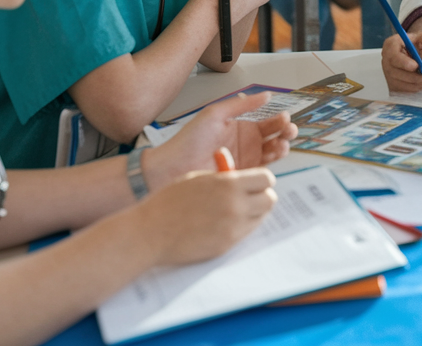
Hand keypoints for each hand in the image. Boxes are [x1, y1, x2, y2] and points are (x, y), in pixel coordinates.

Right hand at [137, 167, 276, 265]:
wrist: (150, 232)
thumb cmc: (169, 202)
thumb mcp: (197, 179)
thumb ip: (222, 177)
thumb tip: (241, 175)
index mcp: (228, 184)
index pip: (266, 179)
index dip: (261, 180)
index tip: (254, 182)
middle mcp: (236, 206)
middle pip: (270, 200)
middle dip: (262, 196)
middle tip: (249, 197)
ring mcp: (233, 228)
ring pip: (261, 218)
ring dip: (253, 213)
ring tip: (234, 210)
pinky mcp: (227, 245)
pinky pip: (246, 233)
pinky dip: (241, 227)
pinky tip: (223, 224)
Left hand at [144, 92, 297, 188]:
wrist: (172, 167)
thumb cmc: (188, 140)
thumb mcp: (215, 114)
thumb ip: (241, 105)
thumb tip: (265, 95)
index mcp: (240, 127)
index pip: (267, 122)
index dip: (279, 120)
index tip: (285, 117)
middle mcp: (246, 144)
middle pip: (274, 138)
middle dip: (285, 133)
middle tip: (289, 130)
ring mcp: (245, 161)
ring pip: (272, 153)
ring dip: (281, 147)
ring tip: (281, 143)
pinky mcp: (242, 176)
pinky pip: (263, 169)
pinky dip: (272, 163)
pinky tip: (274, 154)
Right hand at [381, 17, 421, 92]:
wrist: (417, 48)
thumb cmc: (420, 41)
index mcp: (391, 44)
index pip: (393, 56)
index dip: (404, 63)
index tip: (417, 66)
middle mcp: (386, 59)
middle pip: (394, 72)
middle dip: (412, 78)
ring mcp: (387, 71)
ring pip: (397, 82)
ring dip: (413, 85)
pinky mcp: (391, 81)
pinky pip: (399, 88)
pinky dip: (411, 88)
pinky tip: (421, 84)